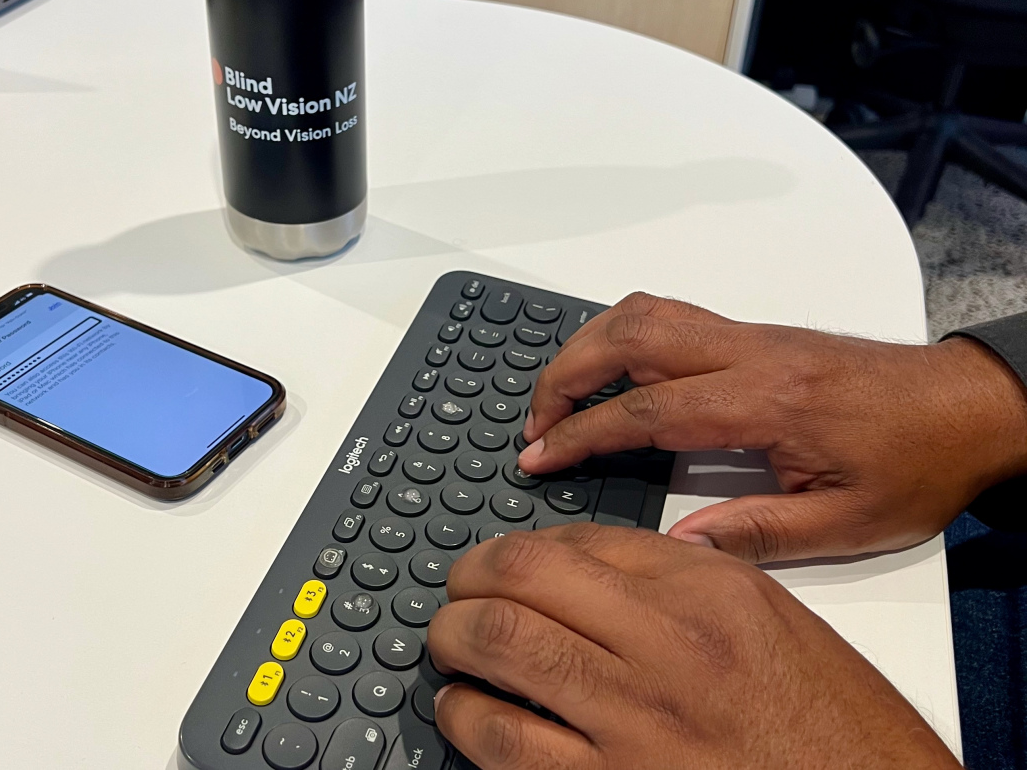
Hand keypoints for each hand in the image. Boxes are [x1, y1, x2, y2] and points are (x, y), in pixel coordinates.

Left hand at [427, 524, 960, 769]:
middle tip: (455, 593)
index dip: (519, 549)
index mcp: (709, 591)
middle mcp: (668, 642)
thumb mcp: (770, 622)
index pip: (579, 541)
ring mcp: (636, 719)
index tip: (498, 563)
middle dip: (468, 579)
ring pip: (502, 647)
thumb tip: (592, 564)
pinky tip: (464, 711)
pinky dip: (466, 717)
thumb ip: (684, 581)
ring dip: (453, 639)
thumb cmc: (835, 728)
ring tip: (447, 644)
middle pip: (525, 577)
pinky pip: (506, 742)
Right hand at [518, 293, 1026, 562]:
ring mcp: (751, 335)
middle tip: (534, 422)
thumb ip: (756, 533)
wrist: (967, 407)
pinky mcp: (755, 333)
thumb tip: (678, 544)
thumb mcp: (846, 522)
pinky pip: (670, 314)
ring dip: (589, 344)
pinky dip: (622, 334)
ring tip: (559, 393)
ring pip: (646, 311)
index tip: (538, 456)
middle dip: (566, 374)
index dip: (581, 433)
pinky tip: (612, 370)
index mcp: (769, 402)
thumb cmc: (918, 461)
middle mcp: (751, 354)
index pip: (648, 410)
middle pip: (630, 337)